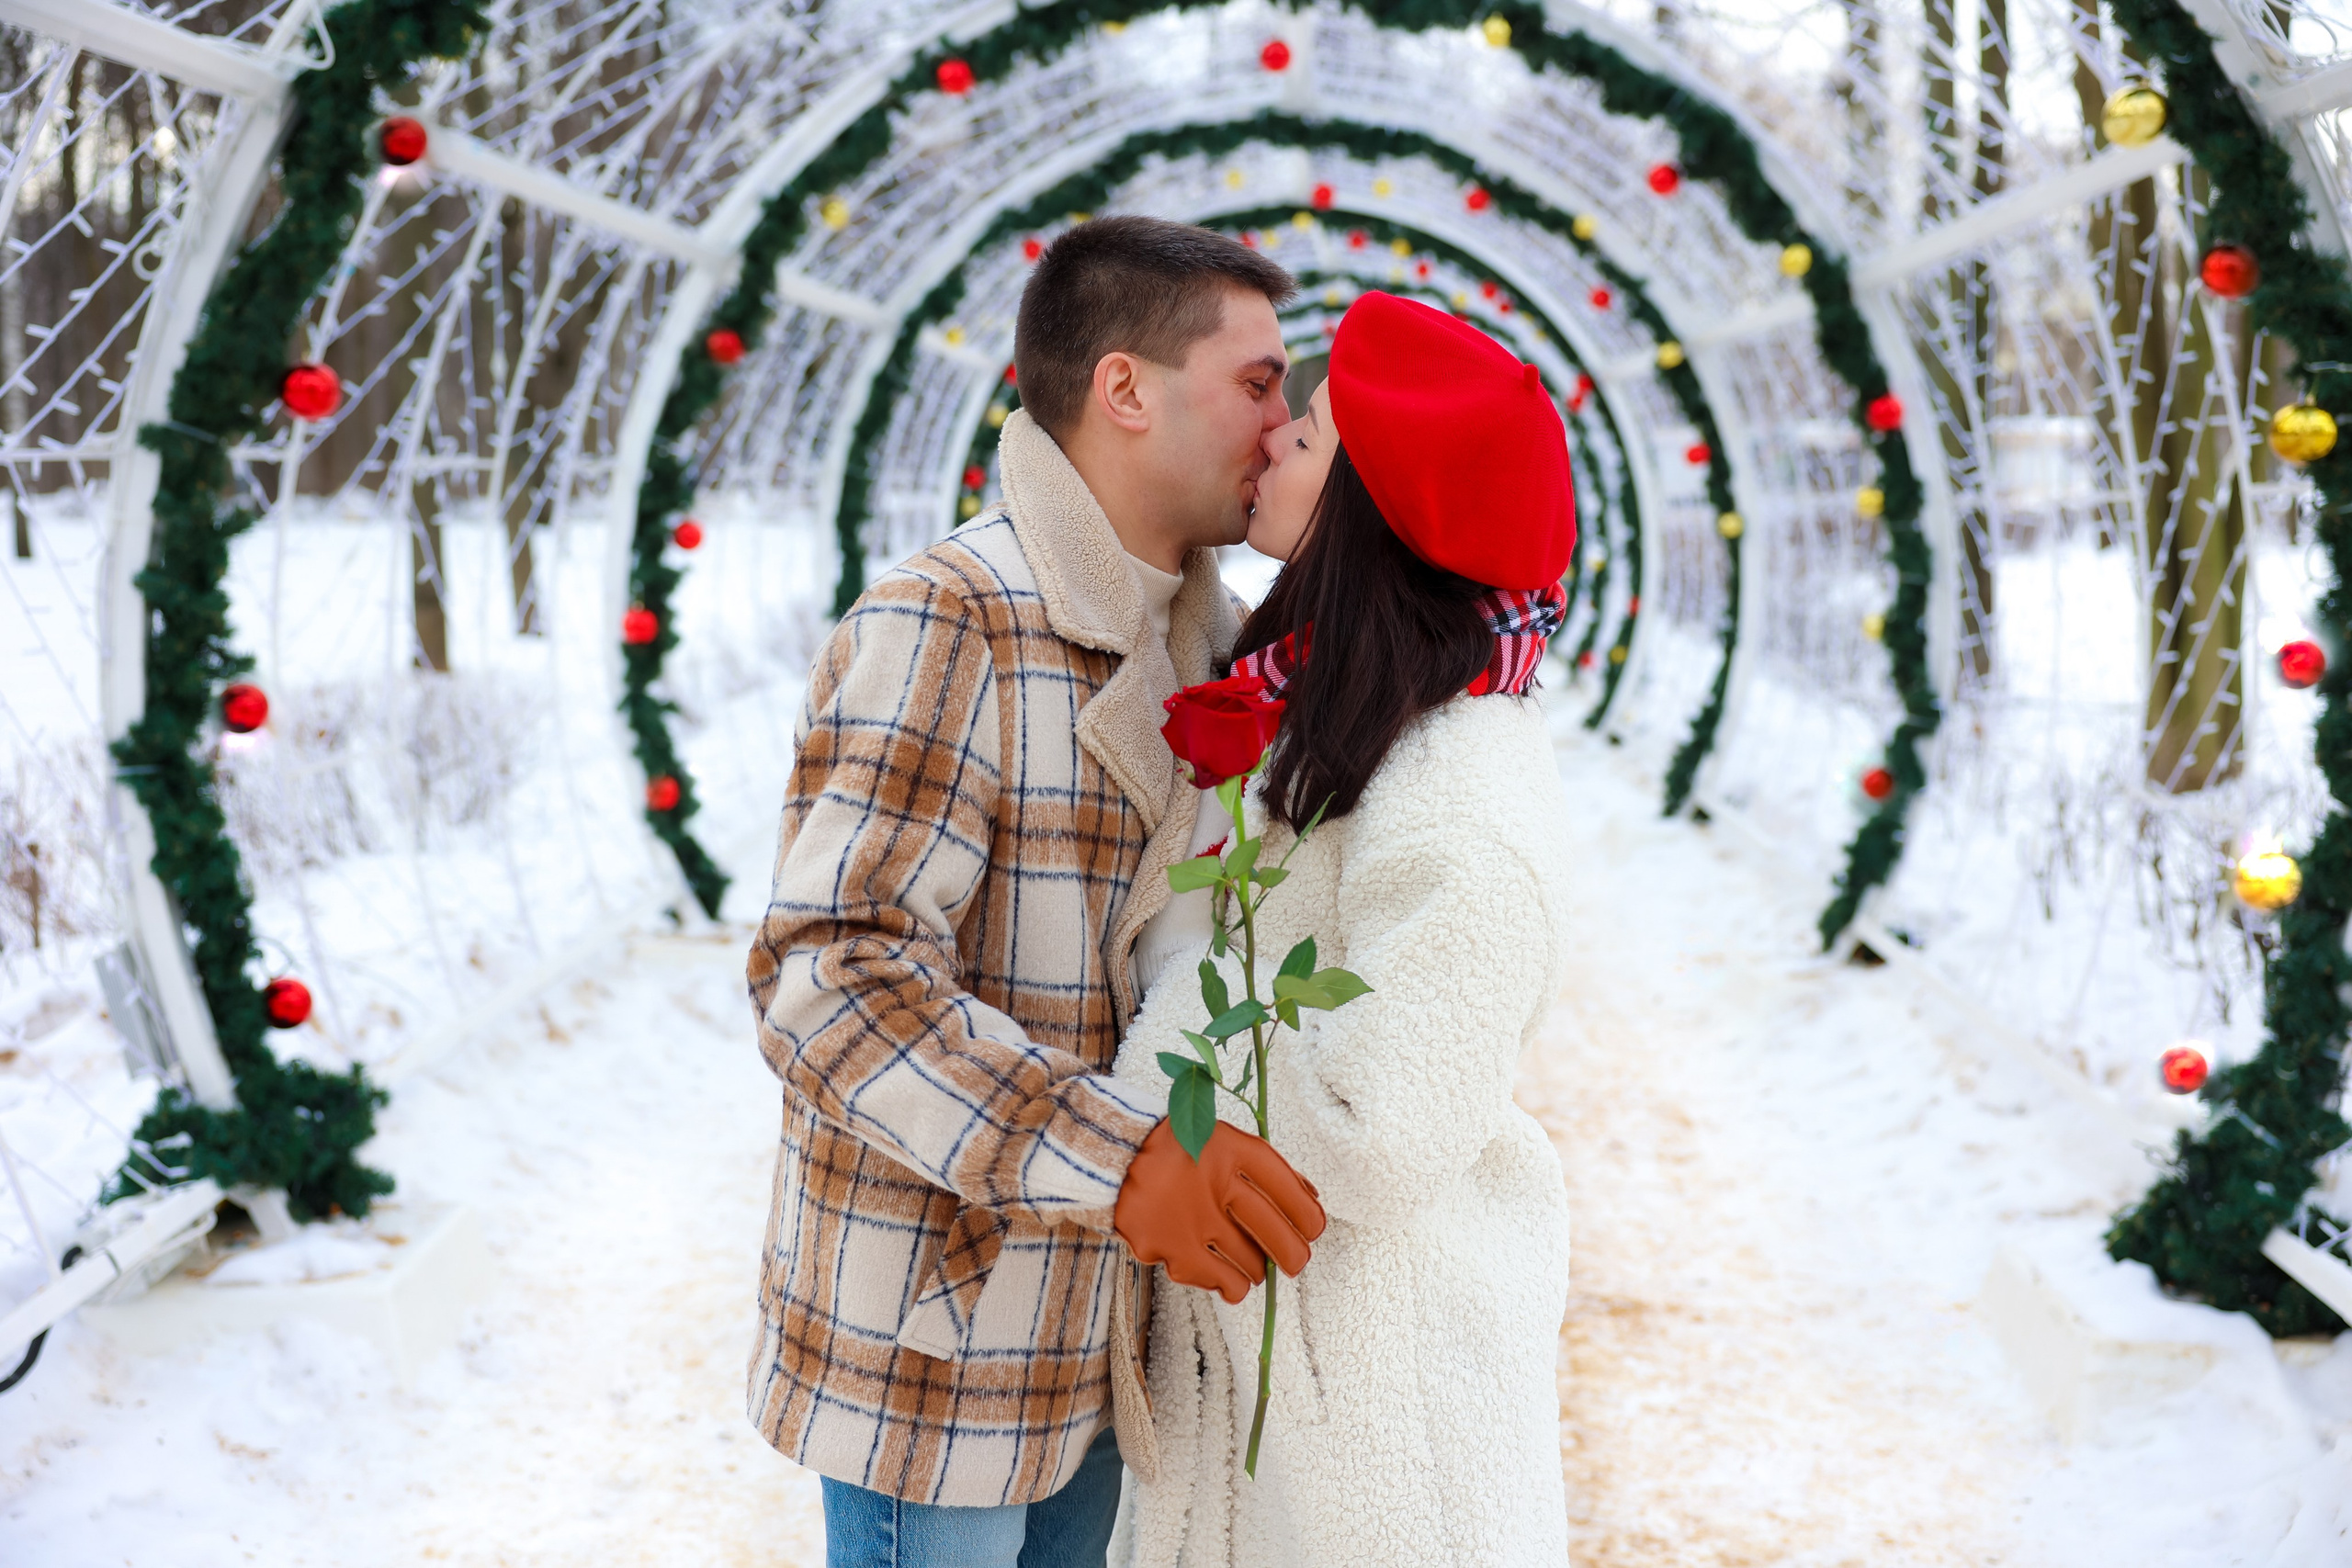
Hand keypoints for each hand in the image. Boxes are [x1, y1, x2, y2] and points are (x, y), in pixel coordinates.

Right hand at [1113, 1119, 1326, 1304]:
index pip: (1286, 1188)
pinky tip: (1228, 1276)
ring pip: (1251, 1265)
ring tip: (1249, 1261)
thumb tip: (1311, 1200)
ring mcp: (1190, 1219)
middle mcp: (1212, 1182)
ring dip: (1256, 1268)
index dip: (1308, 1215)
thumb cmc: (1180, 1154)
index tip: (1313, 1229)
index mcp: (1229, 1150)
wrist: (1114, 1159)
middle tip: (1295, 1260)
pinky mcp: (1169, 1248)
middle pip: (1276, 1234)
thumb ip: (1268, 1169)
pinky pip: (1221, 1282)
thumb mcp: (1225, 1144)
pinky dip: (1230, 1284)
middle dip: (1294, 1255)